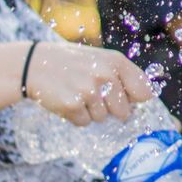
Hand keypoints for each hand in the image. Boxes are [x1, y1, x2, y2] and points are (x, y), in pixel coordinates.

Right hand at [26, 42, 154, 125]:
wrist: (34, 64)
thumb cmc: (73, 63)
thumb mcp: (100, 59)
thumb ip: (124, 75)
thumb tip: (146, 98)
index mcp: (116, 61)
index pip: (144, 91)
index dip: (136, 100)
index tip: (128, 101)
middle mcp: (106, 75)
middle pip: (124, 112)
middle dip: (110, 109)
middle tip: (91, 94)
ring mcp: (89, 91)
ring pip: (102, 118)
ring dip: (90, 112)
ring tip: (76, 93)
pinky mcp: (73, 105)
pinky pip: (84, 122)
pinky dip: (76, 116)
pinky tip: (67, 99)